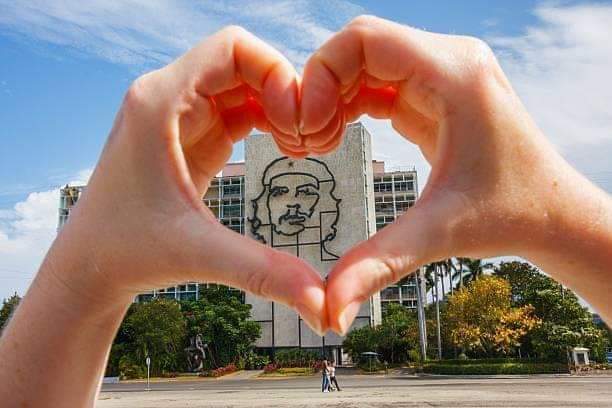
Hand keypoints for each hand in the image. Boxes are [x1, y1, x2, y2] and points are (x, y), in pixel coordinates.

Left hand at [57, 26, 325, 332]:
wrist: (90, 265)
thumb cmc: (125, 252)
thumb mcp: (197, 255)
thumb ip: (262, 272)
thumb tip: (322, 306)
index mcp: (159, 102)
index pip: (232, 48)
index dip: (276, 71)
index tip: (297, 119)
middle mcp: (168, 96)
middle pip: (245, 62)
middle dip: (286, 92)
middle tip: (309, 138)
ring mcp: (180, 114)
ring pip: (246, 83)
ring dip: (281, 107)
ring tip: (302, 147)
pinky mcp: (191, 135)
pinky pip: (240, 108)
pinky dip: (270, 121)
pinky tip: (288, 150)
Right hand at [299, 15, 611, 332]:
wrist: (551, 212)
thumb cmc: (509, 216)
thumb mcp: (437, 235)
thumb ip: (377, 265)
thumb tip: (329, 313)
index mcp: (455, 75)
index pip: (364, 38)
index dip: (320, 74)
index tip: (309, 125)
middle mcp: (451, 61)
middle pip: (359, 45)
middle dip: (320, 87)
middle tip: (308, 140)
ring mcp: (444, 72)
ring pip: (365, 60)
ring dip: (333, 95)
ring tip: (320, 142)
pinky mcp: (436, 91)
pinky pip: (378, 80)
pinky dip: (350, 102)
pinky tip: (338, 135)